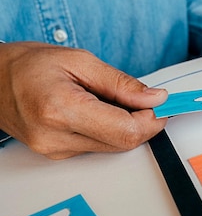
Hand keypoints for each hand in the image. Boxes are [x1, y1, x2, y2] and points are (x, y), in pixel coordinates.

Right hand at [0, 42, 167, 158]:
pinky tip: (94, 109)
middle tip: (140, 97)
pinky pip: (97, 146)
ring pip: (113, 146)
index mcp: (61, 110)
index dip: (152, 119)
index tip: (161, 103)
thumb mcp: (80, 60)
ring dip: (123, 124)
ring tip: (105, 98)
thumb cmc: (27, 65)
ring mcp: (54, 150)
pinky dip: (107, 128)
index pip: (126, 131)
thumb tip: (155, 98)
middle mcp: (56, 138)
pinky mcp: (56, 155)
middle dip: (141, 120)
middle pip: (123, 142)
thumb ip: (122, 83)